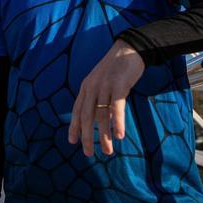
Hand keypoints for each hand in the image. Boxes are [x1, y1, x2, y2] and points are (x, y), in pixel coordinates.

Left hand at [69, 40, 143, 155]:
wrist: (130, 48)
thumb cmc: (117, 68)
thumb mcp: (103, 82)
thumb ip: (100, 99)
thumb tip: (102, 119)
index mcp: (86, 87)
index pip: (77, 110)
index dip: (74, 127)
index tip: (73, 142)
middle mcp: (92, 87)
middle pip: (86, 116)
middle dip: (86, 137)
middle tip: (88, 154)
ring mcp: (104, 86)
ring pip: (101, 115)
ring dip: (104, 135)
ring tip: (107, 151)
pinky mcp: (119, 85)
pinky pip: (116, 107)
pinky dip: (117, 122)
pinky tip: (119, 136)